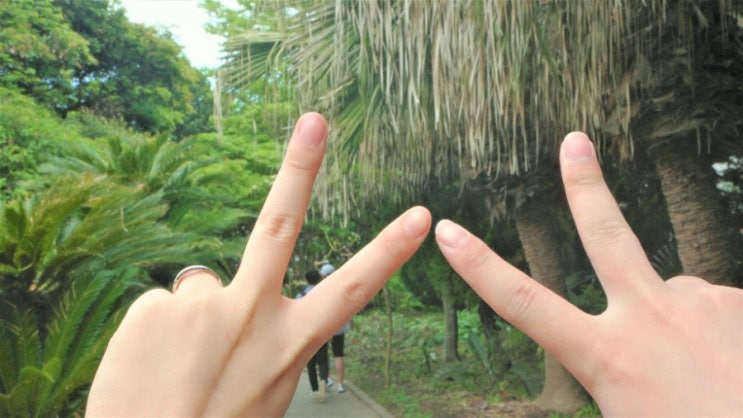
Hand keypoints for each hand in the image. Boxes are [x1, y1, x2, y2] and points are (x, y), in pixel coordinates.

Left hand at [85, 113, 431, 415]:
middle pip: (281, 224)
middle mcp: (253, 315)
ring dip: (191, 320)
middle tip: (315, 121)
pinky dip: (156, 332)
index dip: (388, 250)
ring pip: (201, 286)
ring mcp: (204, 307)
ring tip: (177, 367)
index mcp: (289, 343)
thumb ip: (264, 340)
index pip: (352, 290)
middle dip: (301, 167)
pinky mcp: (156, 307)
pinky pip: (161, 306)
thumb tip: (235, 302)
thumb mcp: (264, 391)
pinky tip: (153, 365)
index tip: (420, 215)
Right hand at [435, 132, 742, 415]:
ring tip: (706, 371)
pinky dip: (713, 330)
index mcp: (608, 356)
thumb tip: (634, 340)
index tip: (449, 232)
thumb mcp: (626, 411)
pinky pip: (712, 307)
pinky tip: (729, 362)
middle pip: (607, 235)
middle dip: (585, 185)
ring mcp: (699, 304)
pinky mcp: (739, 302)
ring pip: (670, 293)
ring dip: (675, 320)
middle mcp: (648, 318)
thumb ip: (618, 367)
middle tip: (575, 141)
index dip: (479, 266)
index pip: (524, 304)